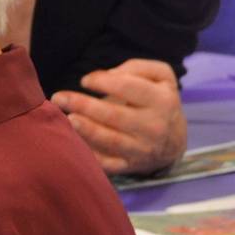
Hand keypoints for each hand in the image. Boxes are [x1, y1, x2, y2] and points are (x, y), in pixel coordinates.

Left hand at [54, 59, 187, 175]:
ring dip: (85, 130)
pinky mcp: (131, 166)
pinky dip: (91, 157)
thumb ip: (136, 68)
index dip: (103, 82)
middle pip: (114, 115)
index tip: (85, 80)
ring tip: (67, 119)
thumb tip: (107, 74)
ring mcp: (143, 149)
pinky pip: (109, 164)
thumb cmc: (159, 99)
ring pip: (110, 141)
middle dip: (83, 105)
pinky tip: (74, 145)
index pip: (128, 88)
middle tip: (59, 97)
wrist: (174, 140)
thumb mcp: (161, 76)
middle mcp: (154, 127)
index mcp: (162, 101)